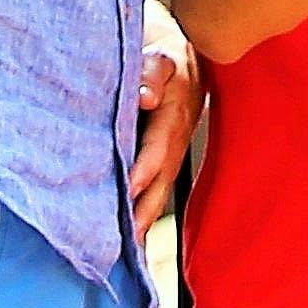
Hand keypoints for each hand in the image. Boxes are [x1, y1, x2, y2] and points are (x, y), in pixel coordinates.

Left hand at [129, 21, 201, 236]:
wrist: (185, 58)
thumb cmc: (164, 58)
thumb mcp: (158, 57)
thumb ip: (149, 74)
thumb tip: (144, 97)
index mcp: (174, 115)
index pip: (157, 150)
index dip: (142, 171)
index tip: (126, 190)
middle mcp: (176, 141)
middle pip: (159, 183)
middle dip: (142, 212)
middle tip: (123, 241)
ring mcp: (172, 154)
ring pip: (158, 192)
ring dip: (142, 220)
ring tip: (124, 250)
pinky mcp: (165, 161)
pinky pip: (155, 190)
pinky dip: (143, 212)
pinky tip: (129, 236)